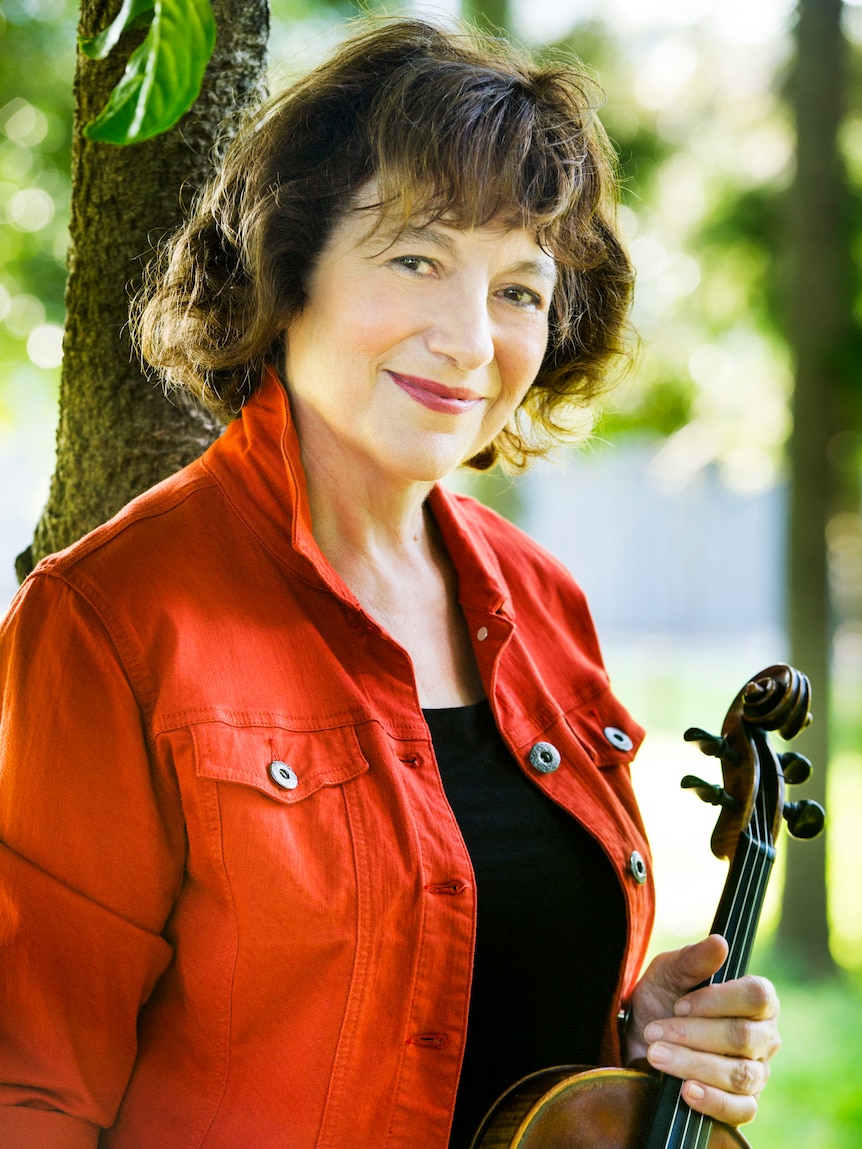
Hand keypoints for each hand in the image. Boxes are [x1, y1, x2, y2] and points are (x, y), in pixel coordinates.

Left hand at [623, 934, 779, 1125]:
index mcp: (757, 1000)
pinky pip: (740, 1110)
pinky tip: (686, 1091)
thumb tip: (720, 943)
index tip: (679, 1005)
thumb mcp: (668, 972)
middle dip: (693, 1034)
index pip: (757, 996)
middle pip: (744, 1036)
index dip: (718, 1000)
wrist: (641, 1040)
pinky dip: (712, 1101)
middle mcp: (765, 1037)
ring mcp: (758, 1073)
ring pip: (738, 1073)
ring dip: (692, 1064)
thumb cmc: (662, 999)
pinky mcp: (744, 1104)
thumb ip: (693, 959)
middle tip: (655, 1032)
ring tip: (656, 1055)